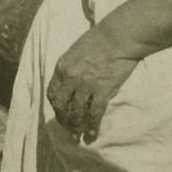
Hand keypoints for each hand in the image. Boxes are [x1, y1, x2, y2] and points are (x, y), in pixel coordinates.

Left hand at [46, 24, 138, 142]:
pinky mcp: (102, 90)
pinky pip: (94, 113)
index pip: (53, 92)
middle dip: (63, 120)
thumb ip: (72, 68)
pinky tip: (92, 134)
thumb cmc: (101, 39)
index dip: (56, 106)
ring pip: (76, 112)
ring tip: (78, 136)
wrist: (119, 36)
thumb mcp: (77, 51)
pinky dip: (92, 126)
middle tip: (68, 130)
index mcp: (62, 67)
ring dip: (76, 127)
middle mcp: (70, 77)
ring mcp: (86, 85)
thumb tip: (73, 84)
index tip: (61, 113)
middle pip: (61, 106)